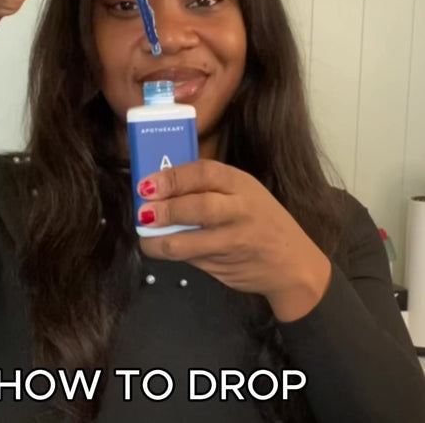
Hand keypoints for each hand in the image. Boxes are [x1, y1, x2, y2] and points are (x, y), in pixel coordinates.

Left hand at [137, 160, 331, 321]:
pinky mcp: (227, 264)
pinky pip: (192, 258)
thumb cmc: (262, 222)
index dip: (172, 177)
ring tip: (146, 237)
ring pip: (190, 241)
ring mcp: (236, 239)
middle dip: (166, 209)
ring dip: (160, 241)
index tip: (147, 184)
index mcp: (242, 183)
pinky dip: (173, 253)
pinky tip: (162, 248)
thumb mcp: (244, 195)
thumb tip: (161, 189)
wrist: (294, 265)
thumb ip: (209, 190)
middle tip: (143, 212)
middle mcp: (241, 209)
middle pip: (199, 206)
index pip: (204, 172)